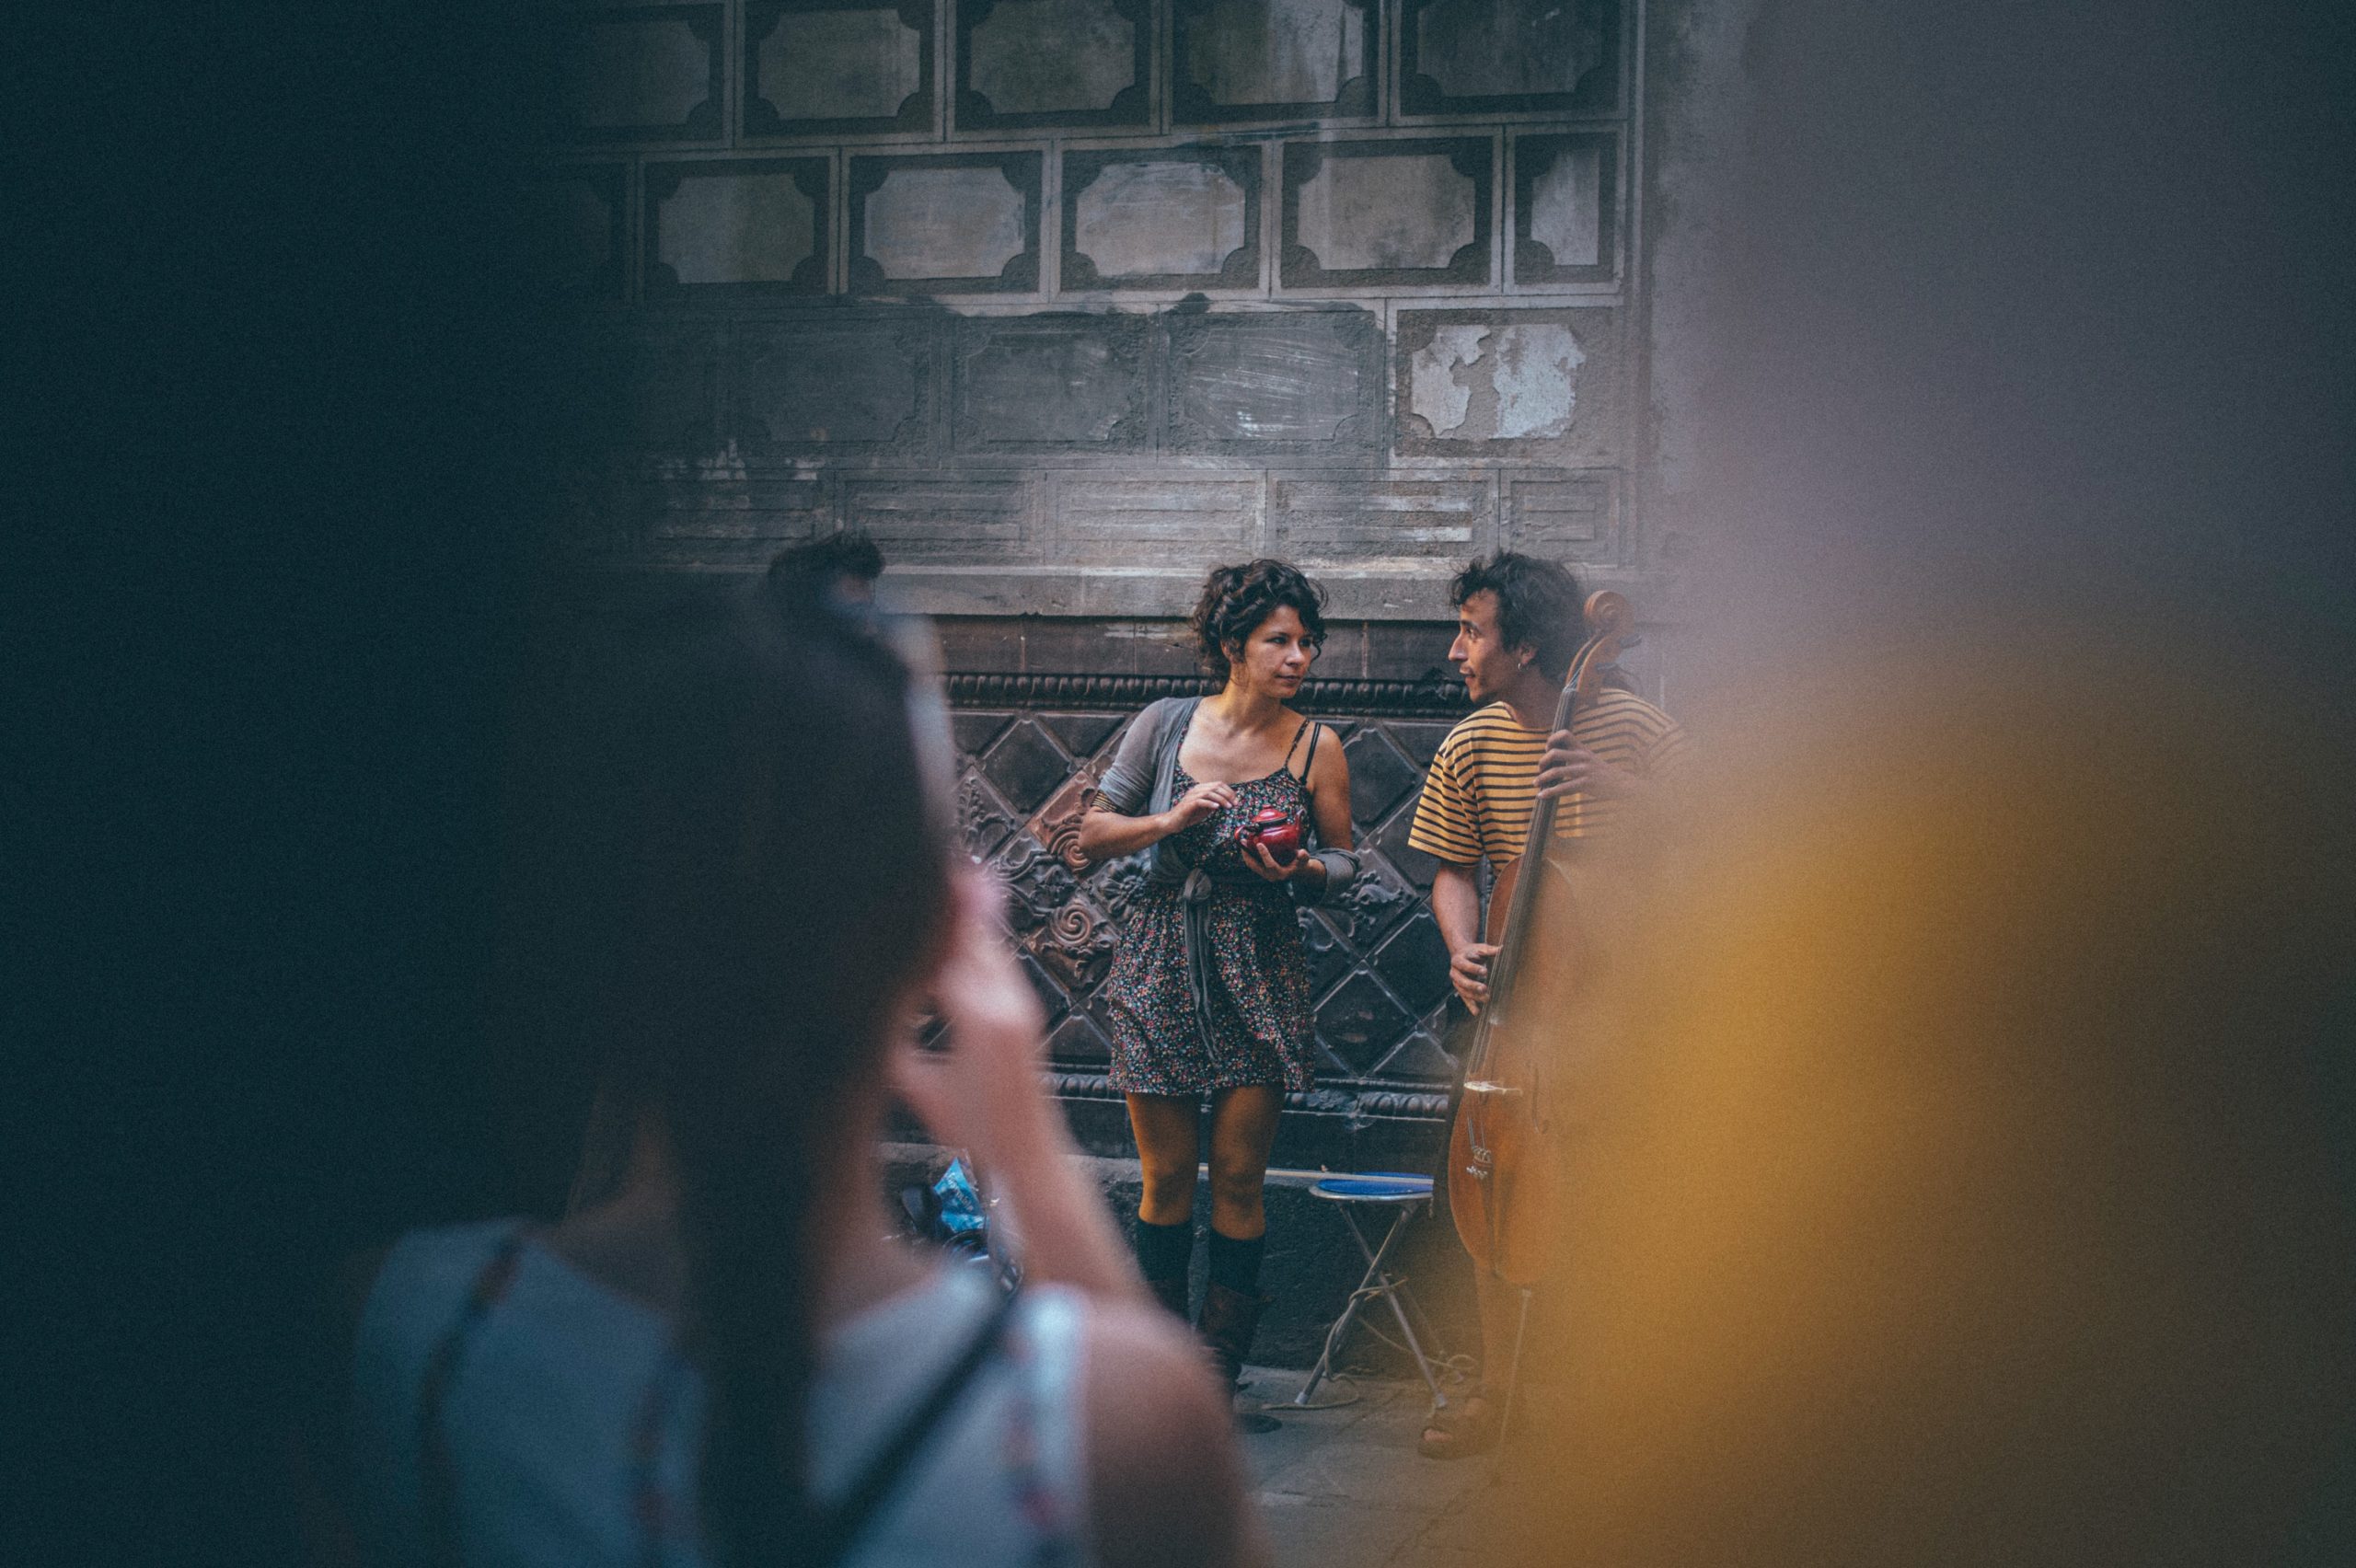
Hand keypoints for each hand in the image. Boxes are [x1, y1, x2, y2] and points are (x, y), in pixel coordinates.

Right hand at [891, 870, 1049, 1157]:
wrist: (1031, 1156)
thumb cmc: (977, 1132)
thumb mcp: (923, 1092)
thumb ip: (892, 1048)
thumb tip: (862, 1013)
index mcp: (980, 1020)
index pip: (944, 954)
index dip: (922, 920)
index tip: (904, 886)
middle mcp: (1007, 1003)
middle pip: (973, 936)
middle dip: (947, 901)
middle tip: (925, 860)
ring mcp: (1022, 1005)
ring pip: (989, 945)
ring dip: (964, 915)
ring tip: (942, 878)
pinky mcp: (1025, 1011)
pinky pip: (998, 963)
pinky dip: (976, 940)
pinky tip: (958, 929)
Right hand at [1160, 779, 1237, 833]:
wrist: (1173, 822)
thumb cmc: (1188, 816)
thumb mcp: (1204, 809)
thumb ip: (1213, 804)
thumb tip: (1226, 802)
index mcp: (1200, 789)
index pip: (1218, 784)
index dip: (1229, 791)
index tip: (1235, 800)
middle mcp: (1195, 790)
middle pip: (1215, 786)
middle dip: (1228, 795)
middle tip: (1234, 804)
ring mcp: (1191, 796)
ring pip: (1209, 792)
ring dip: (1221, 799)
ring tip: (1228, 806)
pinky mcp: (1188, 804)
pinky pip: (1200, 801)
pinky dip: (1210, 803)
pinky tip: (1216, 808)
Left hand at [1238, 839, 1310, 882]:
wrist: (1297, 871)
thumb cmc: (1300, 864)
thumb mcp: (1304, 860)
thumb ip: (1303, 856)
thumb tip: (1301, 852)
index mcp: (1280, 874)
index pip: (1270, 865)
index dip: (1264, 855)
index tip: (1259, 844)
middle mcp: (1270, 876)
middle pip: (1255, 866)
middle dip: (1248, 854)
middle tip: (1244, 841)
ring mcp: (1265, 874)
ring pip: (1251, 865)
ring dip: (1246, 853)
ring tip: (1243, 841)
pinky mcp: (1262, 870)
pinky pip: (1252, 863)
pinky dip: (1248, 854)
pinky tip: (1247, 845)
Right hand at [1450, 942, 1499, 1013]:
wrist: (1462, 955)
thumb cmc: (1473, 952)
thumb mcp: (1480, 948)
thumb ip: (1490, 950)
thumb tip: (1502, 948)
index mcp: (1458, 960)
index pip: (1464, 965)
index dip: (1473, 968)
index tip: (1485, 971)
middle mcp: (1454, 972)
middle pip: (1461, 980)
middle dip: (1472, 985)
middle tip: (1484, 988)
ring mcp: (1456, 982)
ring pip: (1463, 991)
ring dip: (1474, 996)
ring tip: (1487, 999)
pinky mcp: (1460, 990)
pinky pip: (1465, 998)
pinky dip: (1470, 1005)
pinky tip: (1477, 1012)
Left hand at [1536, 731, 1635, 801]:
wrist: (1622, 784)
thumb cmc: (1603, 773)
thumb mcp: (1590, 759)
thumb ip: (1575, 756)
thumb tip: (1554, 758)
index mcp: (1582, 749)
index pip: (1565, 734)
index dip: (1552, 739)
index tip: (1547, 749)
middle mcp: (1582, 757)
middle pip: (1554, 753)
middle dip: (1542, 762)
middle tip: (1539, 770)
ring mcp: (1584, 770)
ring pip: (1556, 771)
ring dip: (1542, 778)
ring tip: (1536, 784)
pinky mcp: (1586, 784)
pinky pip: (1563, 788)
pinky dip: (1550, 792)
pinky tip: (1542, 796)